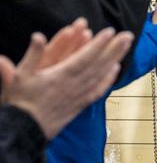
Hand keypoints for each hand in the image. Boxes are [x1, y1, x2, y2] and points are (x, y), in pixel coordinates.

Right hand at [0, 22, 133, 138]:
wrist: (25, 131)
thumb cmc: (20, 102)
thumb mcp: (20, 76)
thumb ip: (32, 56)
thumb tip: (37, 36)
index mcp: (62, 77)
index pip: (85, 58)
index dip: (98, 44)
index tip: (110, 31)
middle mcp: (75, 86)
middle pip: (99, 65)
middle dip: (114, 49)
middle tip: (128, 36)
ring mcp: (79, 96)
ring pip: (101, 75)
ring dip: (115, 60)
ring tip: (126, 46)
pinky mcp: (79, 105)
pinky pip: (98, 91)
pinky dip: (108, 79)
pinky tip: (115, 70)